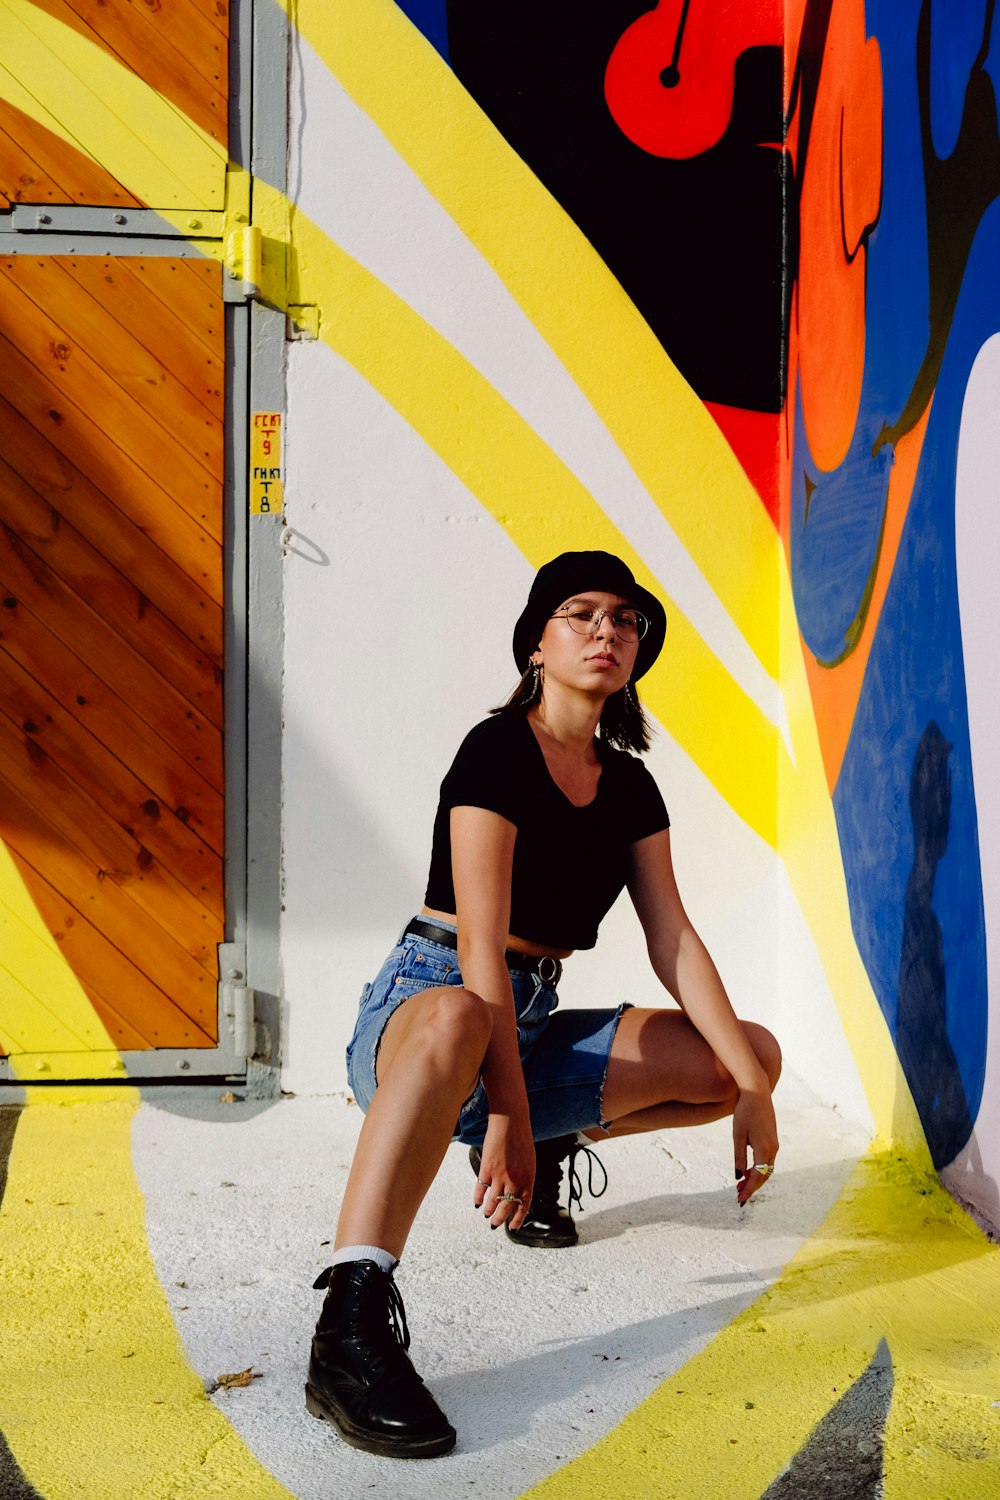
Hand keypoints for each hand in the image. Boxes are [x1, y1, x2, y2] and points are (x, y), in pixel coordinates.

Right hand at [473, 1114, 534, 1231]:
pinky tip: (477, 1202)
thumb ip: (524, 1178)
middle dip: (500, 1219)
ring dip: (488, 1210)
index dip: (518, 1218)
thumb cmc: (521, 1139)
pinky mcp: (487, 1168)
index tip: (513, 1227)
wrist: (510, 1121)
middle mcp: (515, 1180)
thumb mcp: (529, 1161)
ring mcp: (500, 1175)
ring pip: (492, 1201)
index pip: (524, 1205)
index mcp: (529, 1178)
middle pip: (506, 1207)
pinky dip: (478, 1197)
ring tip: (486, 1214)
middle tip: (495, 1224)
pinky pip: (481, 1189)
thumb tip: (517, 1193)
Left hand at [733, 1088, 778, 1205]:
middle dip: (752, 1187)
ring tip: (741, 1185)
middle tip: (738, 1195)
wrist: (757, 1092)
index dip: (748, 1190)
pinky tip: (748, 1171)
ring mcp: (774, 1144)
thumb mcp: (738, 1135)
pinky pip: (767, 1160)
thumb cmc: (745, 1112)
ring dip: (755, 1178)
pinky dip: (758, 1169)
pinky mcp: (772, 1140)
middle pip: (764, 1175)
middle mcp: (773, 1149)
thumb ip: (739, 1157)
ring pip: (766, 1169)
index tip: (740, 1200)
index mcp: (764, 1149)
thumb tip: (739, 1177)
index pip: (757, 1176)